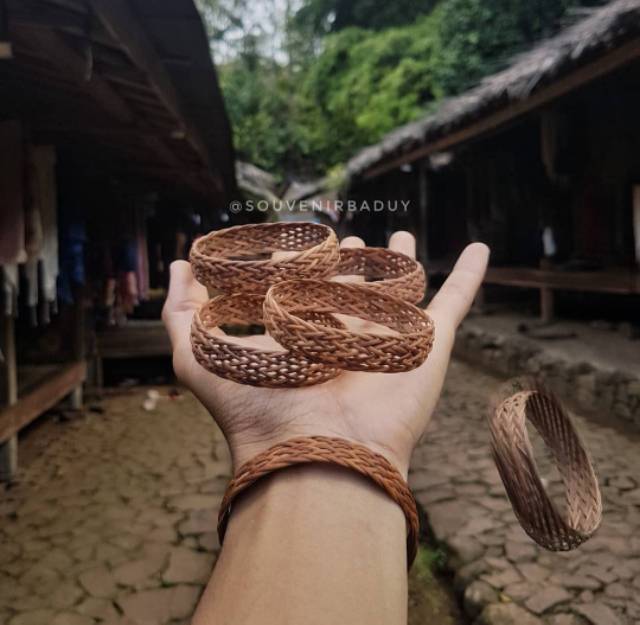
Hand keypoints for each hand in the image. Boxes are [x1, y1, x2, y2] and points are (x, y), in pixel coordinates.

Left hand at [162, 231, 488, 475]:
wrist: (316, 452)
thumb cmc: (254, 407)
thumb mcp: (196, 356)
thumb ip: (180, 310)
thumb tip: (179, 264)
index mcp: (299, 338)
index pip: (299, 291)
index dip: (295, 265)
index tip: (292, 245)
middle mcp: (342, 338)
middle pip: (350, 290)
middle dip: (349, 264)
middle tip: (350, 241)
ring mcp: (387, 339)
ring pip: (399, 292)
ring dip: (401, 264)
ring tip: (400, 236)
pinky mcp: (427, 344)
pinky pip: (456, 301)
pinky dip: (472, 276)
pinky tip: (481, 250)